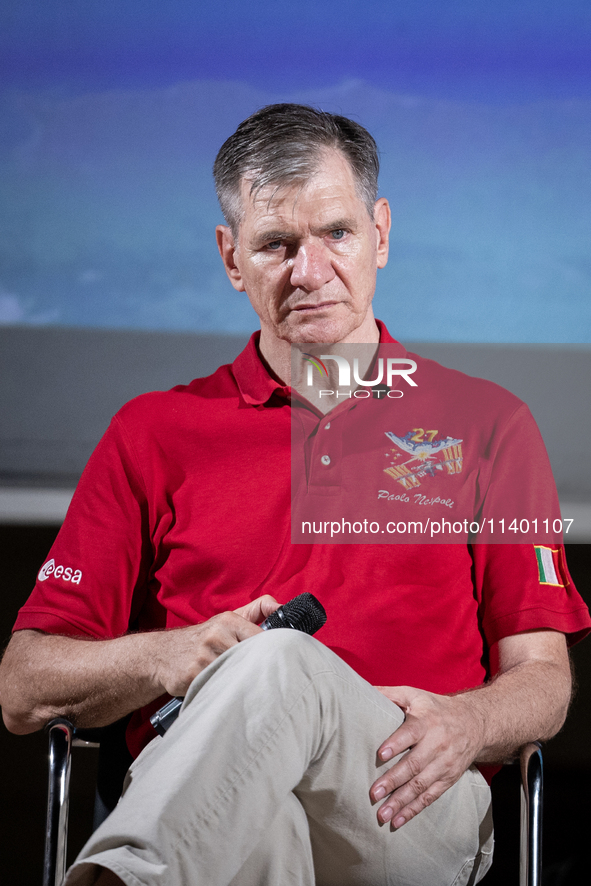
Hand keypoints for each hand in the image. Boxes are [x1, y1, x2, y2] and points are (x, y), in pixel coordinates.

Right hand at [153, 594, 278, 696]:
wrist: (162, 654)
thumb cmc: (204, 638)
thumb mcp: (229, 619)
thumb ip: (257, 610)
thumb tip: (281, 607)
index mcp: (229, 621)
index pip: (261, 638)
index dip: (269, 652)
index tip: (274, 661)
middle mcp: (216, 635)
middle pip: (250, 658)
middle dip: (255, 669)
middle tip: (261, 678)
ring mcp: (203, 656)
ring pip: (235, 675)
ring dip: (238, 682)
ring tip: (237, 683)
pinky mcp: (192, 675)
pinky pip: (217, 687)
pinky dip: (221, 690)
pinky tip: (220, 688)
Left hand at [370, 686, 484, 829]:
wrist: (475, 723)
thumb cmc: (436, 708)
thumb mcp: (415, 695)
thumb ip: (390, 694)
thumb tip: (362, 691)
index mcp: (426, 721)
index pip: (410, 733)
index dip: (396, 743)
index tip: (380, 754)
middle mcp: (437, 744)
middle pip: (414, 764)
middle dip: (393, 780)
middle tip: (374, 793)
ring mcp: (445, 764)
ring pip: (421, 785)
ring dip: (401, 801)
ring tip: (382, 814)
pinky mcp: (449, 778)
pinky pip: (431, 797)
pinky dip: (414, 810)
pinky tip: (398, 820)